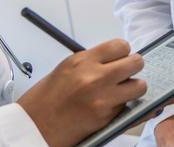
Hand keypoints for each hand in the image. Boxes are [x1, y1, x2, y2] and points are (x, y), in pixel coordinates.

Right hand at [17, 39, 146, 146]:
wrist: (34, 126)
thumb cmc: (45, 100)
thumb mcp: (66, 69)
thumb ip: (91, 63)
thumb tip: (114, 61)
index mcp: (82, 61)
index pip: (120, 46)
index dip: (124, 52)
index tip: (121, 58)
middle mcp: (95, 76)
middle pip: (135, 62)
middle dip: (133, 68)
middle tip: (127, 73)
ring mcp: (103, 98)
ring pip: (139, 86)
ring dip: (134, 88)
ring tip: (124, 92)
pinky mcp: (106, 117)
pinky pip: (129, 107)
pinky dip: (125, 106)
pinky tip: (114, 107)